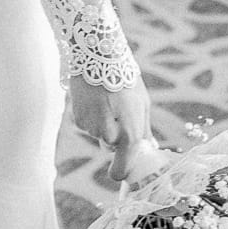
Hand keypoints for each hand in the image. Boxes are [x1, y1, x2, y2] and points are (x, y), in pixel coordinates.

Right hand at [68, 71, 161, 185]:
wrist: (98, 56)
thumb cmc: (126, 79)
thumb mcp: (142, 104)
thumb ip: (144, 130)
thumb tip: (149, 147)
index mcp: (128, 134)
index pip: (121, 170)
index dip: (121, 172)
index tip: (122, 169)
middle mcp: (108, 135)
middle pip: (110, 148)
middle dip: (115, 138)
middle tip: (119, 113)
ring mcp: (91, 128)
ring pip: (99, 135)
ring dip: (104, 124)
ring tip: (107, 100)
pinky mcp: (78, 119)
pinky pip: (88, 125)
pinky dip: (92, 116)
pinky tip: (96, 99)